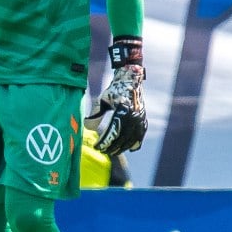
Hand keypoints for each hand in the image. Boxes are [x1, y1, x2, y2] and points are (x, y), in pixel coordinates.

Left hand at [87, 38, 147, 155]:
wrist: (130, 80)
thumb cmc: (114, 90)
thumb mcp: (102, 101)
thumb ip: (95, 115)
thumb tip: (88, 128)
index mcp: (122, 112)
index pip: (113, 132)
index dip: (105, 142)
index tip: (97, 146)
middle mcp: (133, 117)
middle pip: (122, 139)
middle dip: (112, 147)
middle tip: (103, 151)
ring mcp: (140, 119)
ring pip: (131, 139)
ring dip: (122, 148)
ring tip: (113, 151)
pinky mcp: (143, 119)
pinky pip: (140, 135)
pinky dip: (135, 143)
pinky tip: (129, 149)